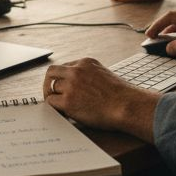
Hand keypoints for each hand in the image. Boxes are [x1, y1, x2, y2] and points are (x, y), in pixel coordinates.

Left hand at [44, 58, 158, 142]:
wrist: (127, 105)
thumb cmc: (121, 95)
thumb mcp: (104, 75)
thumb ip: (90, 76)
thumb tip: (82, 87)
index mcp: (86, 63)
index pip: (65, 67)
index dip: (62, 78)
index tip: (62, 86)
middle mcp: (76, 71)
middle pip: (52, 73)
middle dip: (48, 83)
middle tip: (50, 93)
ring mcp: (71, 86)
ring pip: (50, 88)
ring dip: (53, 97)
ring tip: (57, 106)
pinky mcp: (68, 101)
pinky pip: (51, 102)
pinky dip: (54, 107)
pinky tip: (61, 112)